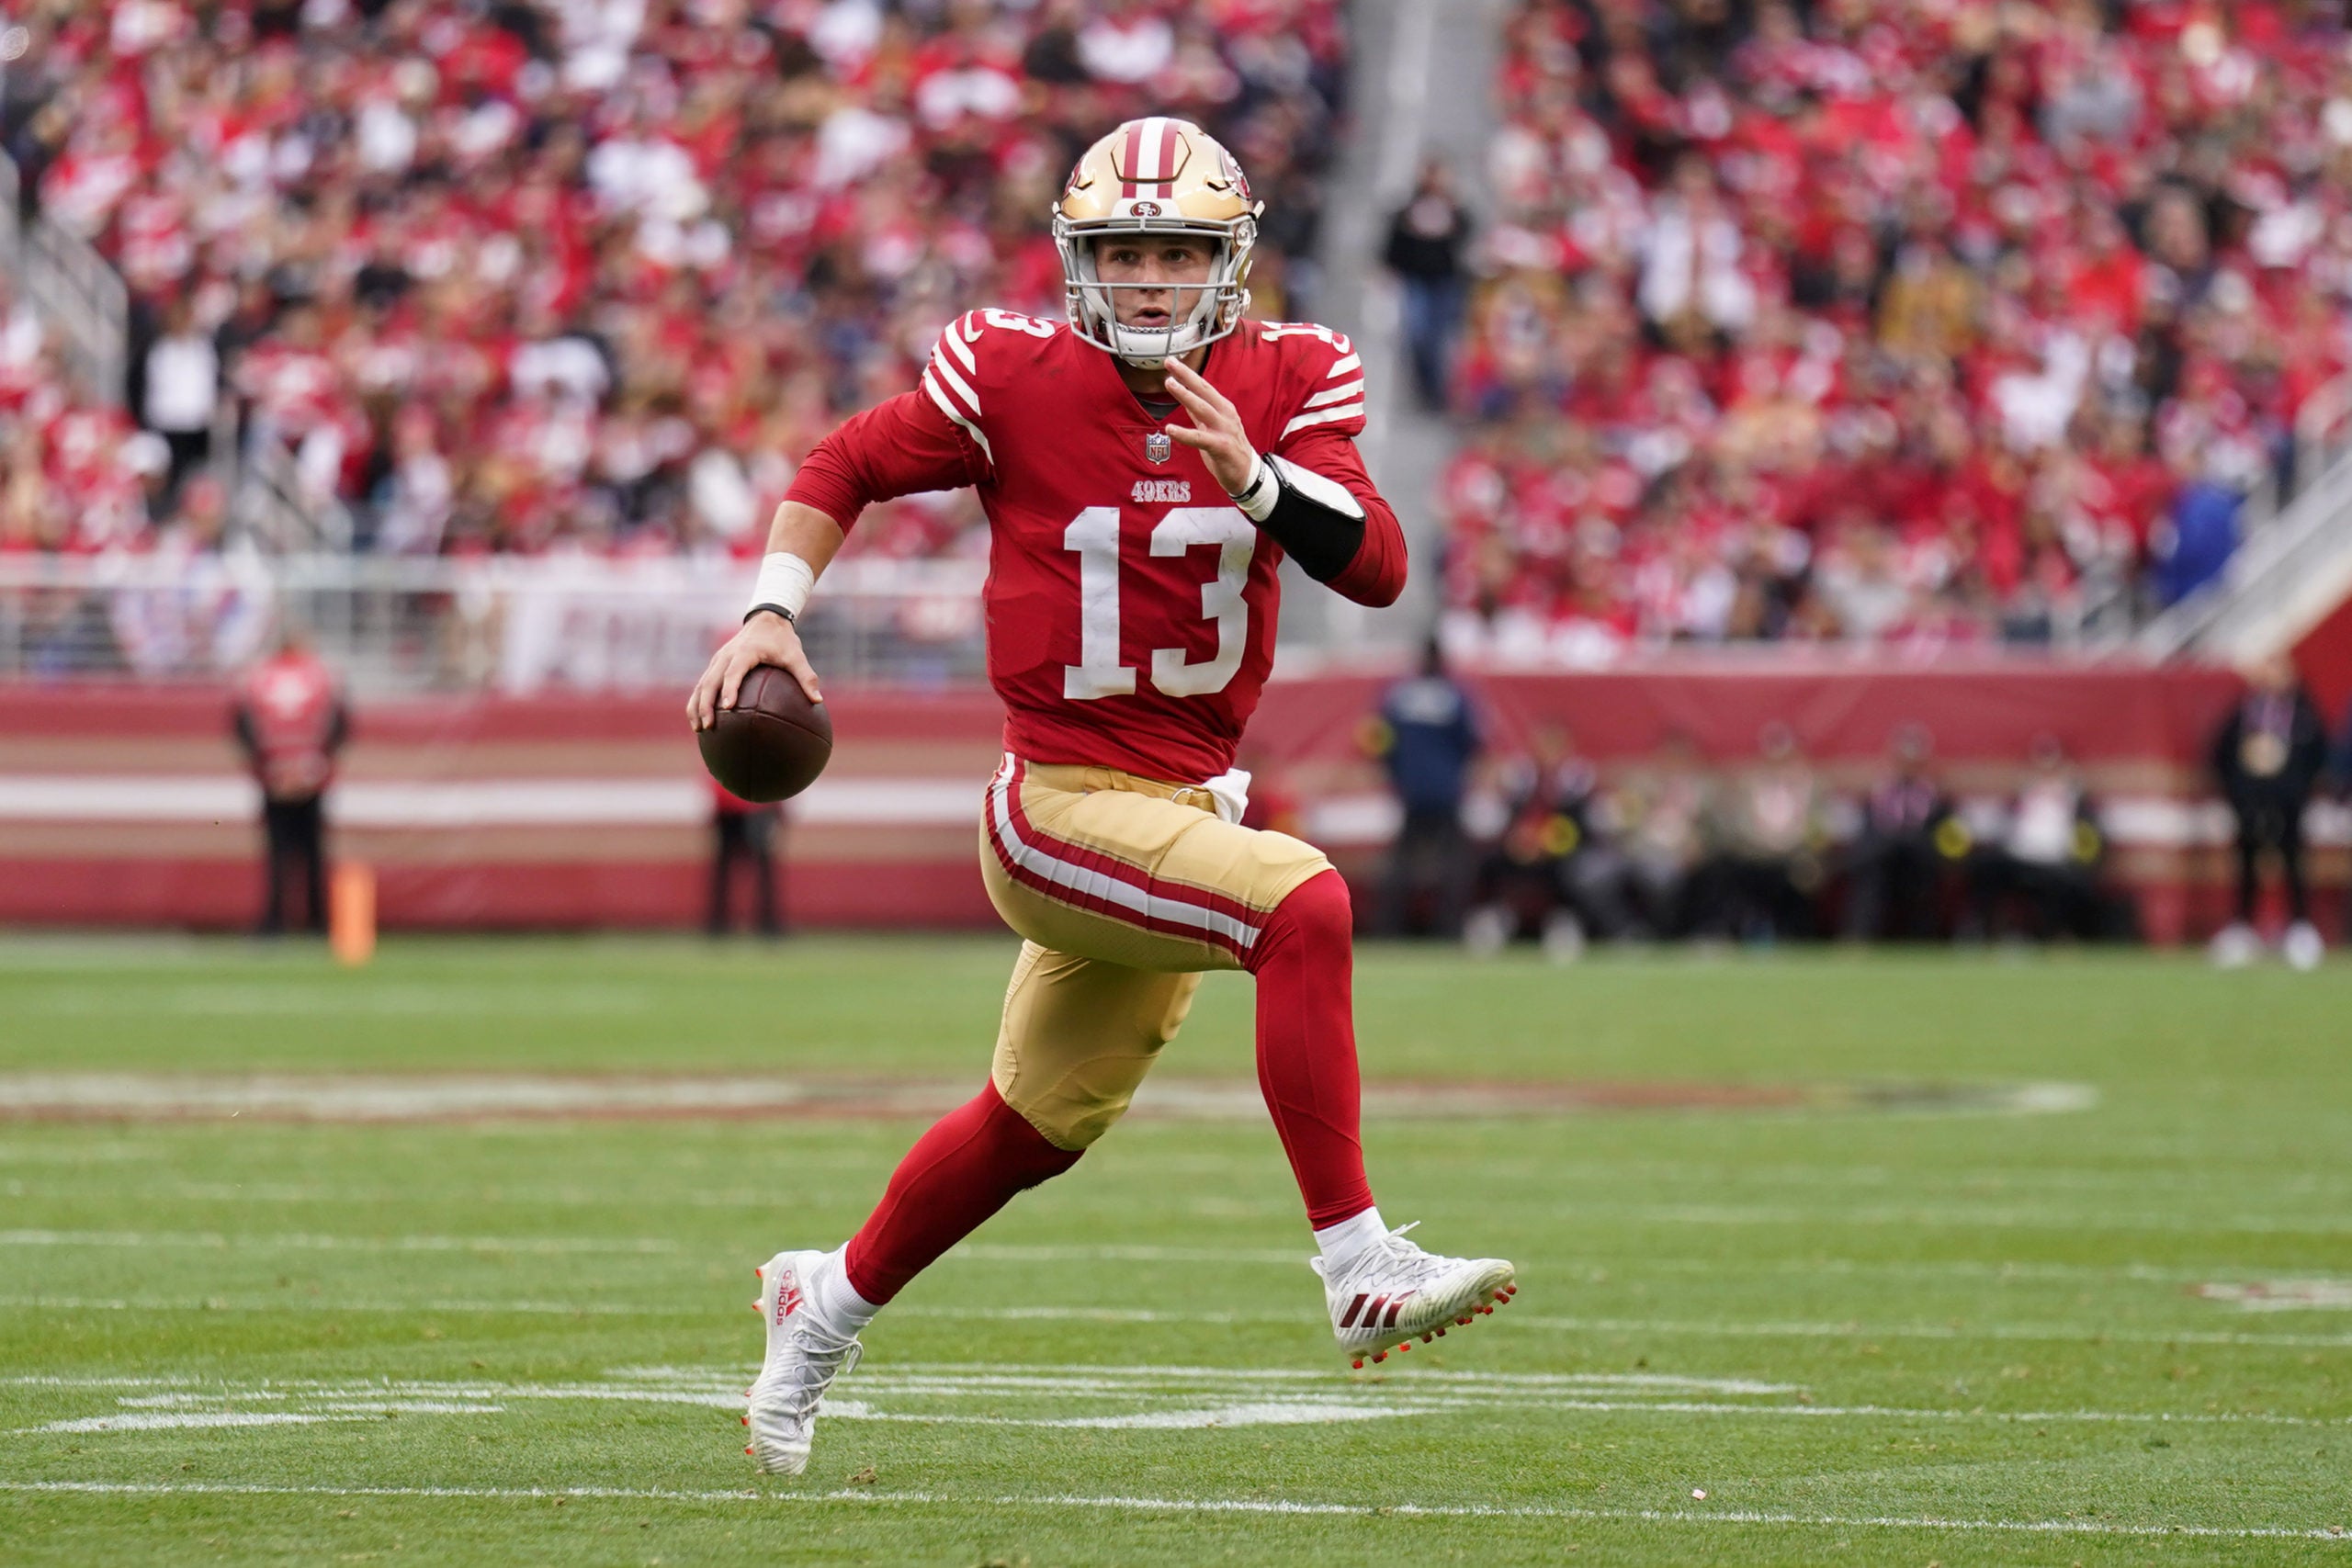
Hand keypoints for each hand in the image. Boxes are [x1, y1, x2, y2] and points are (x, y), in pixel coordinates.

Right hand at [688, 612, 820, 730]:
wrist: (766, 619)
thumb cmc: (782, 640)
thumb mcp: (796, 656)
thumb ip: (806, 677)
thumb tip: (817, 701)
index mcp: (745, 652)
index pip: (733, 672)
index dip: (729, 688)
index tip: (728, 706)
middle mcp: (726, 656)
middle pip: (709, 681)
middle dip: (705, 704)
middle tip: (708, 726)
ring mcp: (718, 660)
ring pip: (701, 684)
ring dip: (696, 706)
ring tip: (699, 729)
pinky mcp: (715, 665)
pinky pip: (702, 684)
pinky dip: (697, 701)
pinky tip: (700, 721)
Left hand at [1161, 357, 1257, 495]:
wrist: (1248, 474)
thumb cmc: (1229, 451)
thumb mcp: (1213, 427)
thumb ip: (1199, 415)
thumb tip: (1185, 400)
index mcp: (1223, 408)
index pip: (1203, 387)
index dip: (1188, 374)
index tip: (1172, 361)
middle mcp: (1225, 415)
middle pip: (1204, 391)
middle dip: (1186, 375)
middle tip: (1169, 362)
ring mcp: (1225, 430)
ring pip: (1203, 408)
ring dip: (1186, 395)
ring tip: (1170, 383)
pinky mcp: (1221, 446)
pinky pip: (1200, 438)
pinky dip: (1184, 434)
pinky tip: (1170, 429)